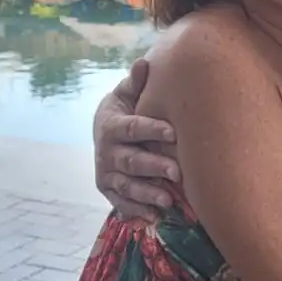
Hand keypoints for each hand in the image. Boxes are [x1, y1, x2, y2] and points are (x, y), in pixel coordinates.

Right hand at [95, 57, 182, 220]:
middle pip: (131, 161)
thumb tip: (144, 62)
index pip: (133, 128)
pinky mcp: (109, 191)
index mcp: (112, 125)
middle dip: (154, 167)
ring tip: (168, 201)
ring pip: (127, 186)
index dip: (152, 129)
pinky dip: (137, 211)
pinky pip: (122, 204)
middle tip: (178, 172)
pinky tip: (155, 218)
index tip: (174, 132)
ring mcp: (106, 173)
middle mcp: (106, 152)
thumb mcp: (127, 94)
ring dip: (147, 194)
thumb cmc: (126, 108)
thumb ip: (136, 83)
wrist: (103, 131)